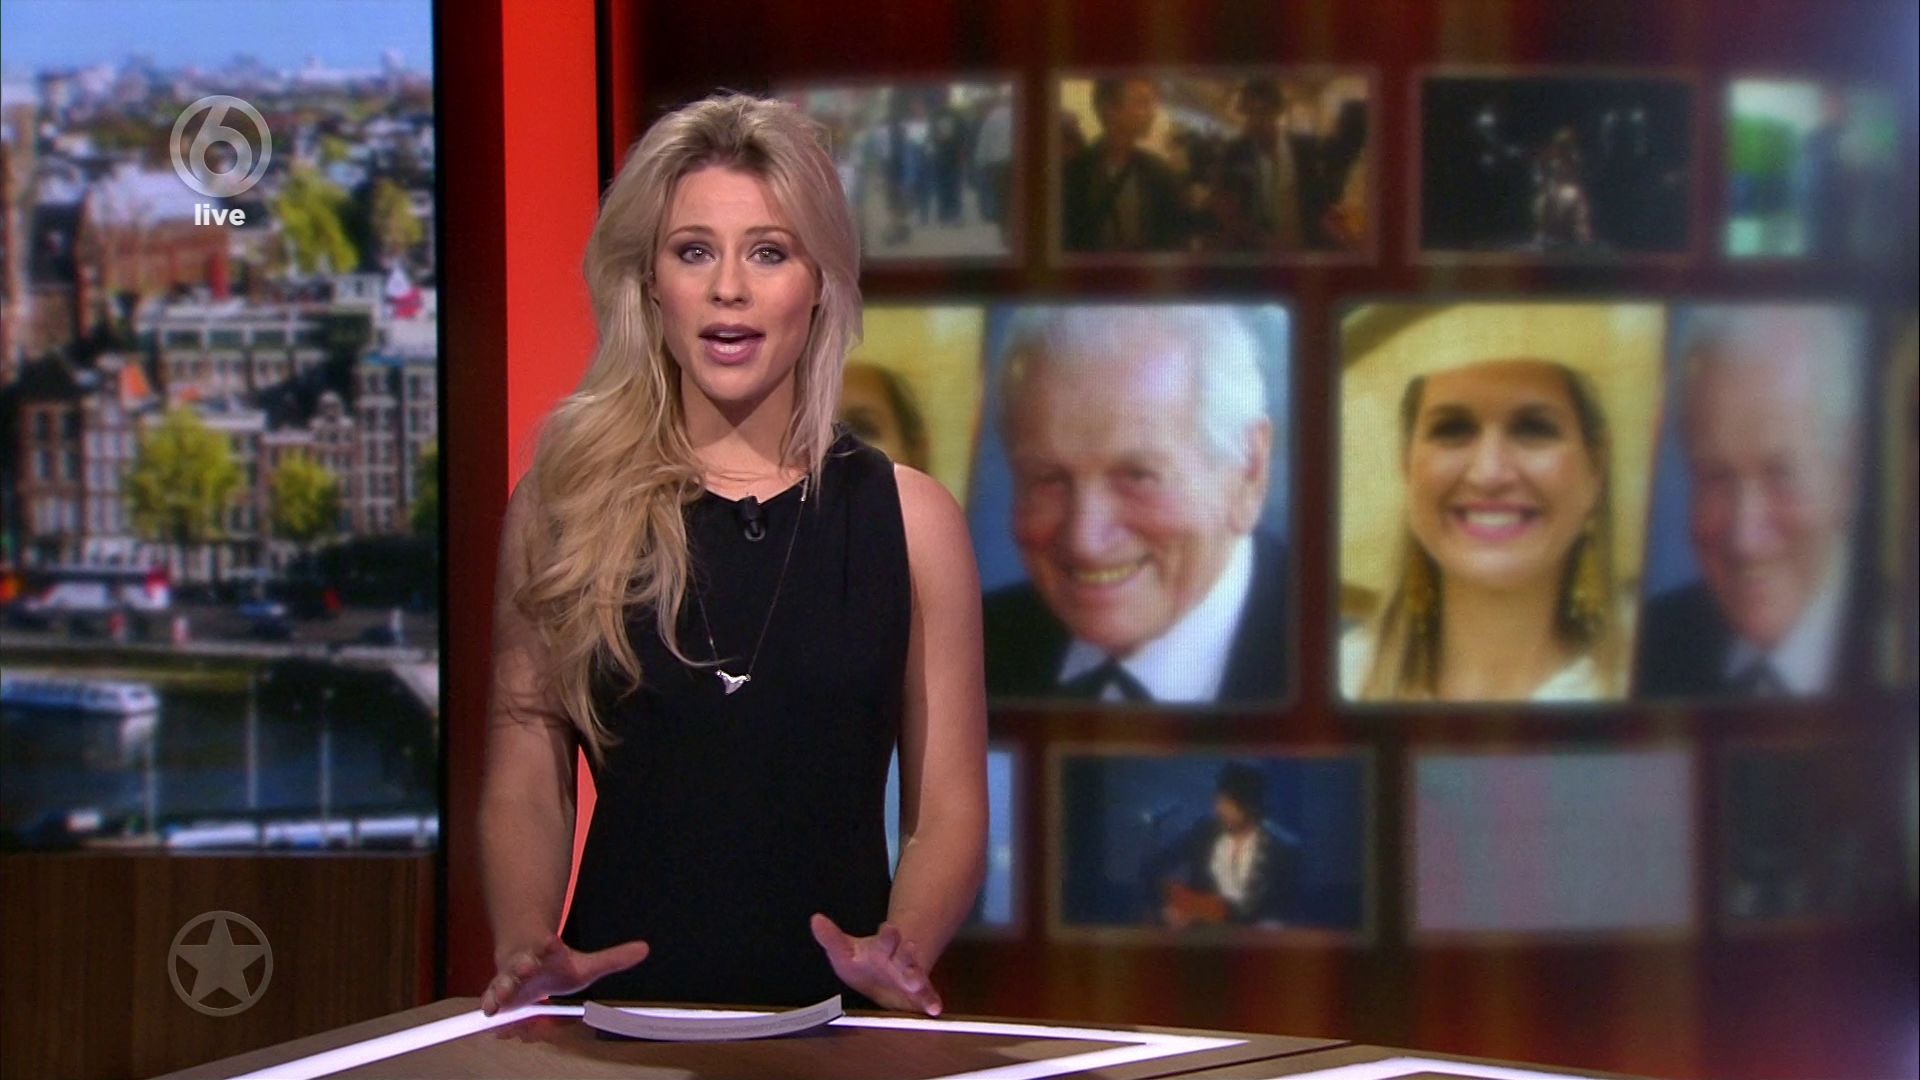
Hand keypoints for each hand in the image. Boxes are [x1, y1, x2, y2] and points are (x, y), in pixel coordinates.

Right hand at [479, 933, 649, 1015]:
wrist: (523, 959)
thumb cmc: (555, 966)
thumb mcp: (586, 965)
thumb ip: (612, 959)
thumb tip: (645, 948)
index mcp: (548, 951)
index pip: (549, 946)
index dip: (549, 945)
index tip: (551, 942)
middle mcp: (526, 961)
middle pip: (523, 961)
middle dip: (523, 964)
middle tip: (526, 967)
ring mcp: (510, 977)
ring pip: (504, 979)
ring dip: (503, 986)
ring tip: (500, 996)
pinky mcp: (499, 992)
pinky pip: (492, 997)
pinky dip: (491, 1003)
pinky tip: (490, 1012)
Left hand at [809, 914, 941, 1015]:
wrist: (881, 979)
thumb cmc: (863, 964)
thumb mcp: (844, 952)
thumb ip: (831, 938)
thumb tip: (815, 919)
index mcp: (883, 948)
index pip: (885, 939)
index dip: (887, 934)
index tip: (888, 928)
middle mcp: (899, 961)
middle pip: (904, 954)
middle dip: (906, 952)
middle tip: (910, 946)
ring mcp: (910, 978)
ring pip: (916, 975)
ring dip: (917, 977)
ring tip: (915, 981)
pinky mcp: (918, 995)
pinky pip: (927, 998)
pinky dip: (931, 1002)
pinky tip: (935, 1009)